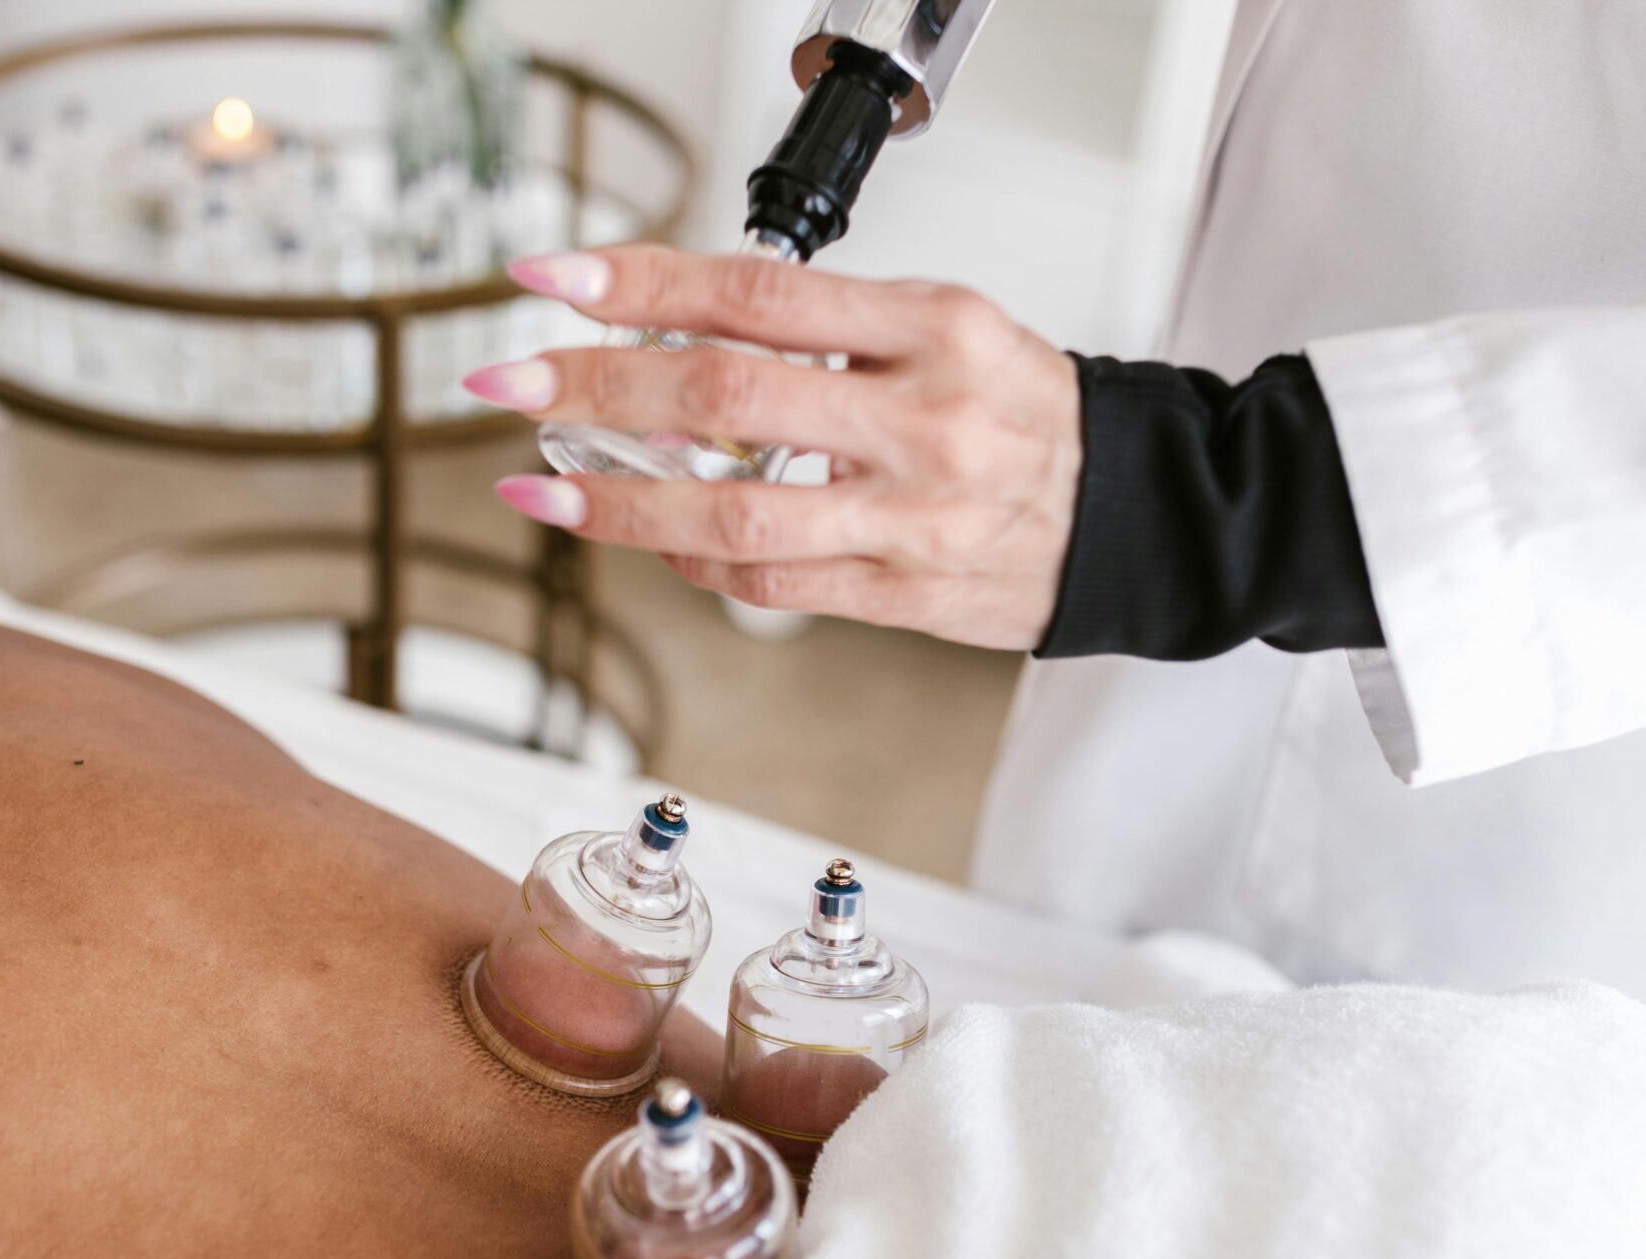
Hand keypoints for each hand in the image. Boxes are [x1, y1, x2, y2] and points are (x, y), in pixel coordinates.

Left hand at [462, 246, 1082, 650]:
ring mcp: (909, 518)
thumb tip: (682, 323)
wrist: (1134, 515)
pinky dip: (690, 559)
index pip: (757, 293)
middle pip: (724, 398)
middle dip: (596, 388)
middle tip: (510, 381)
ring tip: (537, 488)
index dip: (642, 283)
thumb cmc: (1026, 414)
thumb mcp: (950, 327)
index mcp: (935, 328)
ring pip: (731, 512)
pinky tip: (641, 536)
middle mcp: (922, 421)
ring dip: (615, 503)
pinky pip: (770, 581)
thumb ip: (831, 328)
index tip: (555, 277)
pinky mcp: (901, 595)